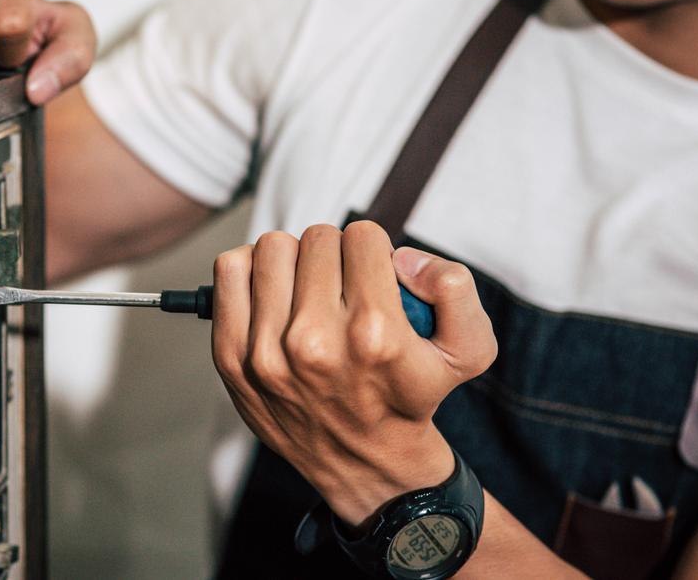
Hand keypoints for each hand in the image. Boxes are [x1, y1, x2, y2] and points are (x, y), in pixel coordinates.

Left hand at [211, 221, 496, 525]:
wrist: (363, 460)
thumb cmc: (411, 396)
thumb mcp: (468, 350)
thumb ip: (456, 287)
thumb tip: (403, 257)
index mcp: (373, 334)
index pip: (362, 237)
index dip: (373, 251)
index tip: (373, 277)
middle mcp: (315, 342)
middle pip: (316, 239)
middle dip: (335, 254)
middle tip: (342, 287)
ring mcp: (266, 351)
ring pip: (272, 248)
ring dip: (293, 260)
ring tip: (307, 290)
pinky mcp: (232, 356)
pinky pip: (230, 272)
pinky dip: (249, 271)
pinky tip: (273, 293)